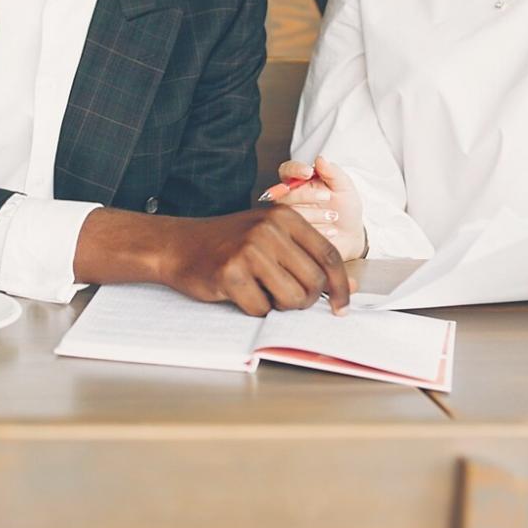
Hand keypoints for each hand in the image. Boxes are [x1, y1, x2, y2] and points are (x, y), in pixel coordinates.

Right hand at [157, 205, 352, 317]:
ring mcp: (249, 250)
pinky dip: (254, 309)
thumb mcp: (271, 239)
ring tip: (264, 293)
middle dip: (306, 300)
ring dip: (282, 307)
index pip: (329, 256)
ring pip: (292, 299)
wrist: (179, 244)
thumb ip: (309, 258)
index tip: (342, 307)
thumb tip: (348, 288)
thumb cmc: (229, 244)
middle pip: (314, 282)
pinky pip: (261, 309)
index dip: (340, 287)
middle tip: (288, 299)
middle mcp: (269, 230)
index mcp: (285, 217)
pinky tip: (241, 293)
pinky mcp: (230, 273)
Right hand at [260, 156, 366, 261]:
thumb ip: (332, 172)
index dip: (294, 170)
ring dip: (314, 214)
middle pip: (284, 194)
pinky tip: (332, 230)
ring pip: (290, 214)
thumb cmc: (346, 207)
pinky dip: (318, 230)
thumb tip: (320, 158)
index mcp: (300, 181)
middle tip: (328, 197)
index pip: (287, 170)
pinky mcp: (294, 236)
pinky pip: (298, 232)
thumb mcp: (344, 186)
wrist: (351, 234)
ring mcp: (291, 217)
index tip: (308, 172)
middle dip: (306, 195)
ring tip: (334, 216)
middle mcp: (291, 198)